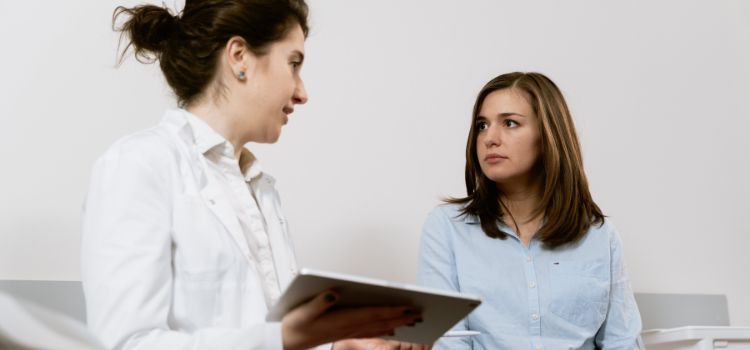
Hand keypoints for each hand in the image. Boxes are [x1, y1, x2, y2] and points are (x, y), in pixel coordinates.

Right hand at [282, 290, 422, 349]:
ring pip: (377, 328)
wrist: (286, 342)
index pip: (372, 314)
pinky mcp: (345, 333)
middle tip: (420, 312)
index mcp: (341, 320)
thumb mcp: (303, 311)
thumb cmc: (294, 325)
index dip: (392, 310)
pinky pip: (370, 331)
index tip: (408, 306)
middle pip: (380, 322)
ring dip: (396, 323)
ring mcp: (348, 332)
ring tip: (412, 319)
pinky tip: (391, 327)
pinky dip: (383, 328)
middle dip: (400, 317)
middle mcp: (348, 327)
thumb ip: (319, 302)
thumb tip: (335, 292)